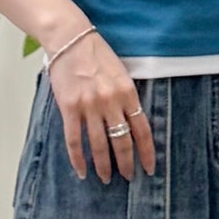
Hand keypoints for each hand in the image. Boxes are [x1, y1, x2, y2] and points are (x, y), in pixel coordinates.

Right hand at [48, 30, 156, 180]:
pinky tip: (81, 171)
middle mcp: (110, 102)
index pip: (142, 130)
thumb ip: (127, 98)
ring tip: (105, 179)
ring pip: (98, 145)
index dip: (146, 152)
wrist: (70, 39)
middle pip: (121, 141)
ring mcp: (89, 106)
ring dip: (103, 166)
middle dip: (126, 163)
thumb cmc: (97, 54)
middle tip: (127, 177)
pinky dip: (78, 159)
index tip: (148, 169)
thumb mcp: (122, 73)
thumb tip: (132, 124)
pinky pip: (74, 140)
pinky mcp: (69, 108)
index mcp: (128, 93)